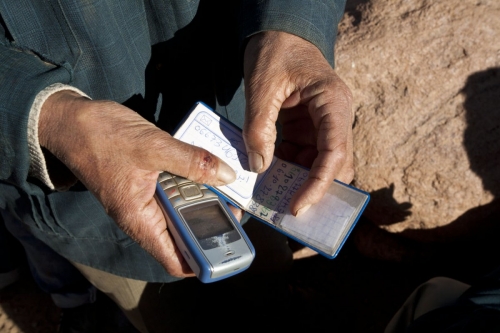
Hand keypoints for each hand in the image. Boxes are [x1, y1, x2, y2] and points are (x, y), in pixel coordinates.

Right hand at [38, 91, 235, 276]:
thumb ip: (193, 161)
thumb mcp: (153, 146)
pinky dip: (190, 184)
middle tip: (235, 206)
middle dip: (210, 225)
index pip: (175, 260)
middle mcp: (142, 217)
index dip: (204, 260)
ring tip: (226, 187)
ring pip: (180, 212)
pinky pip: (173, 192)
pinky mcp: (146, 185)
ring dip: (202, 202)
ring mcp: (144, 201)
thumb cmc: (102, 136)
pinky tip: (206, 170)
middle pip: (183, 236)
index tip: (228, 244)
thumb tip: (227, 176)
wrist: (71, 120)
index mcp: (140, 220)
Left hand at [243, 31, 353, 215]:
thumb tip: (260, 167)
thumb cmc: (275, 50)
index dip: (319, 184)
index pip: (335, 152)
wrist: (278, 32)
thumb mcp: (261, 86)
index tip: (298, 206)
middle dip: (315, 190)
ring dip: (300, 182)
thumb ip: (259, 127)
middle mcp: (335, 116)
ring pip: (320, 164)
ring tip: (275, 197)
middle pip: (336, 164)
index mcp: (333, 103)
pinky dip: (289, 169)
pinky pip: (304, 156)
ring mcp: (323, 123)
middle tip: (291, 211)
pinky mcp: (309, 127)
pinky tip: (270, 176)